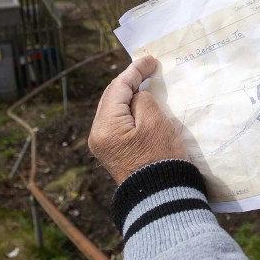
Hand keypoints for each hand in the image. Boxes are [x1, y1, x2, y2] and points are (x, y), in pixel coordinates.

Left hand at [88, 56, 187, 184]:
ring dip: (129, 95)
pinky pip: (118, 122)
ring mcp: (103, 145)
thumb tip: (136, 96)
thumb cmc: (161, 157)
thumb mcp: (155, 122)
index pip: (118, 88)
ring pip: (114, 109)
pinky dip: (129, 109)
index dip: (135, 71)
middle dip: (129, 81)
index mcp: (105, 126)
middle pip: (111, 97)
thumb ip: (142, 100)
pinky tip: (140, 103)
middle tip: (148, 68)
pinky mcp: (113, 152)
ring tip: (144, 81)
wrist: (162, 199)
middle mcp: (97, 134)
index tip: (151, 59)